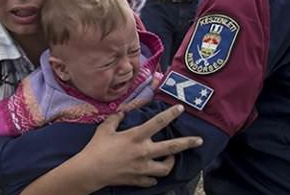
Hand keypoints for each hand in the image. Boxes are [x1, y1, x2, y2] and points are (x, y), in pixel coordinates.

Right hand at [73, 105, 202, 187]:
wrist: (90, 171)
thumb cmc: (96, 148)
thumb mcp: (105, 128)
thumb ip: (116, 118)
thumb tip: (123, 111)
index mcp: (136, 137)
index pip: (158, 123)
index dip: (171, 114)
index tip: (180, 109)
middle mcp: (143, 152)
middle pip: (172, 148)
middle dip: (187, 143)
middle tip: (199, 141)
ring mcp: (143, 168)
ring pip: (166, 168)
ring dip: (170, 163)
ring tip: (171, 159)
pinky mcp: (138, 180)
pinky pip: (152, 180)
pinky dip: (153, 177)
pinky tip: (151, 173)